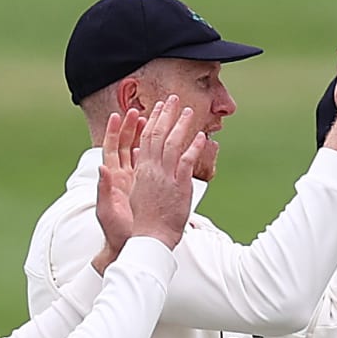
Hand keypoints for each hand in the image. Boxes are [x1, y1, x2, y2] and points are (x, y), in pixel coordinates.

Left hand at [91, 107, 143, 272]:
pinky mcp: (148, 187)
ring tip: (155, 120)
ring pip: (141, 153)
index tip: (119, 115)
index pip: (112, 149)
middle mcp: (123, 176)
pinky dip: (157, 153)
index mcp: (112, 178)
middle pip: (127, 146)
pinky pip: (153, 165)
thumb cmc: (115, 231)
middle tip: (142, 110)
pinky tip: (166, 143)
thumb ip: (103, 189)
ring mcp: (136, 181)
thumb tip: (101, 168)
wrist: (130, 245)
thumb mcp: (107, 211)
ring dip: (146, 137)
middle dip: (133, 128)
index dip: (115, 132)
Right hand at [127, 96, 208, 248]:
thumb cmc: (142, 221)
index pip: (144, 139)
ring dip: (180, 125)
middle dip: (165, 115)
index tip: (157, 109)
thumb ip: (139, 174)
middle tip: (172, 99)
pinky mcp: (178, 185)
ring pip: (172, 144)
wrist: (148, 238)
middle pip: (156, 135)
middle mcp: (151, 169)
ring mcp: (165, 176)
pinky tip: (202, 136)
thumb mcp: (136, 194)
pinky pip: (187, 161)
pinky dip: (194, 147)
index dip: (151, 122)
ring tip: (188, 110)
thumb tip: (134, 159)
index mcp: (140, 170)